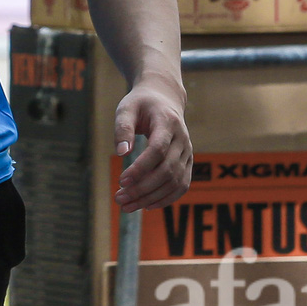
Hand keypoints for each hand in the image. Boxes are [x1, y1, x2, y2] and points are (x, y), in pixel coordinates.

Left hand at [112, 76, 192, 210]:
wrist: (165, 99)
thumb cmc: (141, 104)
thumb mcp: (126, 108)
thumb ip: (123, 128)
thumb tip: (121, 154)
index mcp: (168, 123)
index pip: (158, 149)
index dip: (141, 167)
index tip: (121, 180)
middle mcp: (182, 139)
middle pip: (167, 170)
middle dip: (142, 188)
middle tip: (119, 198)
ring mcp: (188, 152)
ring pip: (175, 182)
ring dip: (151, 198)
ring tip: (127, 206)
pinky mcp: (188, 163)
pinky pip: (181, 185)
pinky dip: (166, 198)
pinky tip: (146, 205)